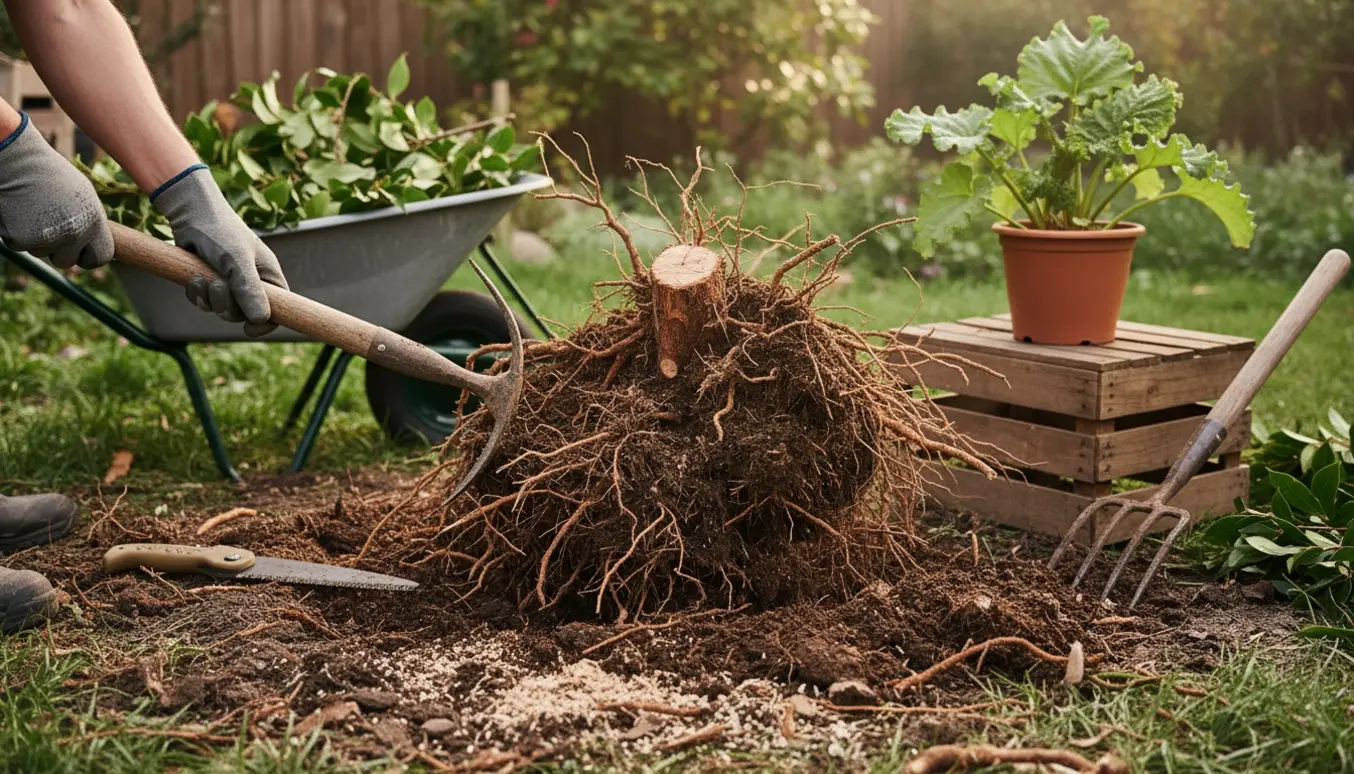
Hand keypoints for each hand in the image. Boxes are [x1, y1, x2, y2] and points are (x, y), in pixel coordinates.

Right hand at [0, 113, 112, 269]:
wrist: (17, 160)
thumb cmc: (49, 176)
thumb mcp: (81, 197)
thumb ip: (88, 223)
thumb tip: (93, 247)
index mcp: (95, 222)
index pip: (101, 257)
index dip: (88, 258)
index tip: (79, 254)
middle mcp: (76, 233)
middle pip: (67, 261)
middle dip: (55, 250)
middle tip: (45, 224)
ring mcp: (50, 238)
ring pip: (40, 253)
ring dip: (33, 237)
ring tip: (31, 209)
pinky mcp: (23, 239)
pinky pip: (18, 246)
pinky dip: (13, 233)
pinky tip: (16, 211)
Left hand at [152, 164, 288, 336]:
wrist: (190, 214)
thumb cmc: (221, 232)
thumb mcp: (237, 261)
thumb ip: (249, 289)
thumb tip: (261, 319)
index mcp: (267, 277)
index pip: (278, 309)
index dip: (266, 323)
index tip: (249, 329)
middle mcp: (251, 283)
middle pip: (244, 315)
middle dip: (227, 306)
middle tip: (218, 286)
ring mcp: (229, 284)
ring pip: (221, 310)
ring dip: (209, 298)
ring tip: (202, 278)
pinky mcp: (209, 283)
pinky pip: (204, 303)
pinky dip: (197, 294)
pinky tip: (193, 278)